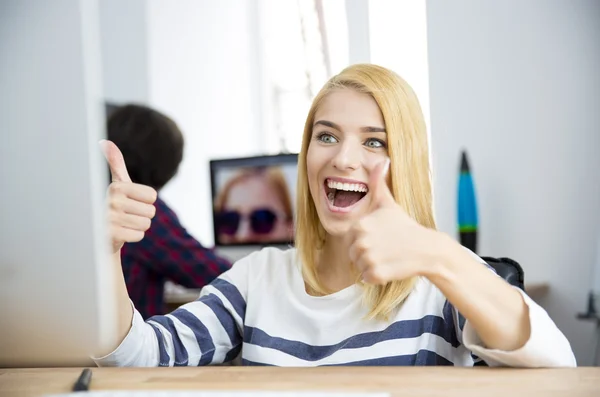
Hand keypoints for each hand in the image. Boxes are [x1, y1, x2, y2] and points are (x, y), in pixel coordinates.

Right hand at [100, 140, 157, 253]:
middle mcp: (112, 201)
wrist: (97, 232)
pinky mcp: (111, 236)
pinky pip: (139, 235)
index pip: (152, 196)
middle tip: (126, 215)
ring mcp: (110, 219)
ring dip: (137, 226)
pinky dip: (133, 236)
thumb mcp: (116, 184)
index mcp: (116, 187)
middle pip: (151, 211)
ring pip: (145, 224)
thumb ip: (115, 163)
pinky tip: (121, 233)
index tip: (129, 202)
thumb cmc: (113, 206)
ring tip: (123, 224)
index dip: (144, 201)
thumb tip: (105, 142)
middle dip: (141, 215)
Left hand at [348, 159, 438, 283]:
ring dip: (372, 266)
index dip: (365, 241)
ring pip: (359, 268)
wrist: (427, 248)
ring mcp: (368, 258)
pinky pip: (367, 279)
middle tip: (386, 249)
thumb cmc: (406, 226)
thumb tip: (381, 161)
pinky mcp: (375, 274)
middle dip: (367, 255)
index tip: (381, 238)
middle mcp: (360, 241)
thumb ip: (378, 183)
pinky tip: (391, 267)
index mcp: (359, 225)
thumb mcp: (388, 203)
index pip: (350, 239)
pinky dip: (377, 277)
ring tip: (389, 257)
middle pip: (353, 255)